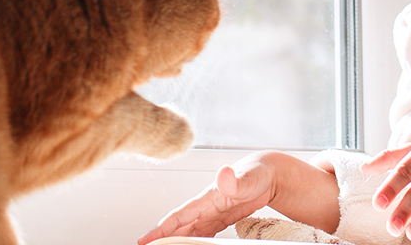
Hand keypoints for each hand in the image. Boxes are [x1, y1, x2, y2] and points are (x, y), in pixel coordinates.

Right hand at [138, 157, 276, 244]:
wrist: (267, 173)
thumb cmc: (256, 173)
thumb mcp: (248, 178)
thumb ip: (234, 180)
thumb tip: (223, 173)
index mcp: (206, 199)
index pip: (178, 216)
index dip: (160, 229)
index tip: (143, 240)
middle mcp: (205, 207)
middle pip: (178, 227)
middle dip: (161, 238)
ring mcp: (211, 214)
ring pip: (188, 231)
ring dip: (175, 241)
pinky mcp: (220, 220)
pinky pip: (202, 234)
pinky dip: (193, 242)